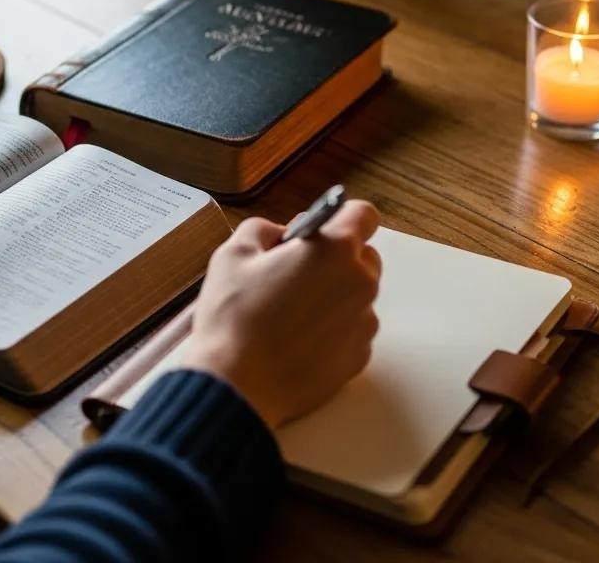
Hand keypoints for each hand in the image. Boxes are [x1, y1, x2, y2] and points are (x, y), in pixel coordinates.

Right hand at [183, 200, 380, 429]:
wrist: (237, 384)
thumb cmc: (234, 317)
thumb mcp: (234, 253)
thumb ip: (264, 229)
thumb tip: (280, 234)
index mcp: (334, 250)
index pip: (364, 214)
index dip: (340, 217)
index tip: (319, 229)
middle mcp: (359, 284)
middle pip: (364, 256)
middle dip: (336, 257)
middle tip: (295, 271)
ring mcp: (363, 324)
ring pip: (358, 294)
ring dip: (334, 293)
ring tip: (290, 310)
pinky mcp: (358, 358)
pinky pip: (353, 329)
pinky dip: (333, 328)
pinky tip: (297, 336)